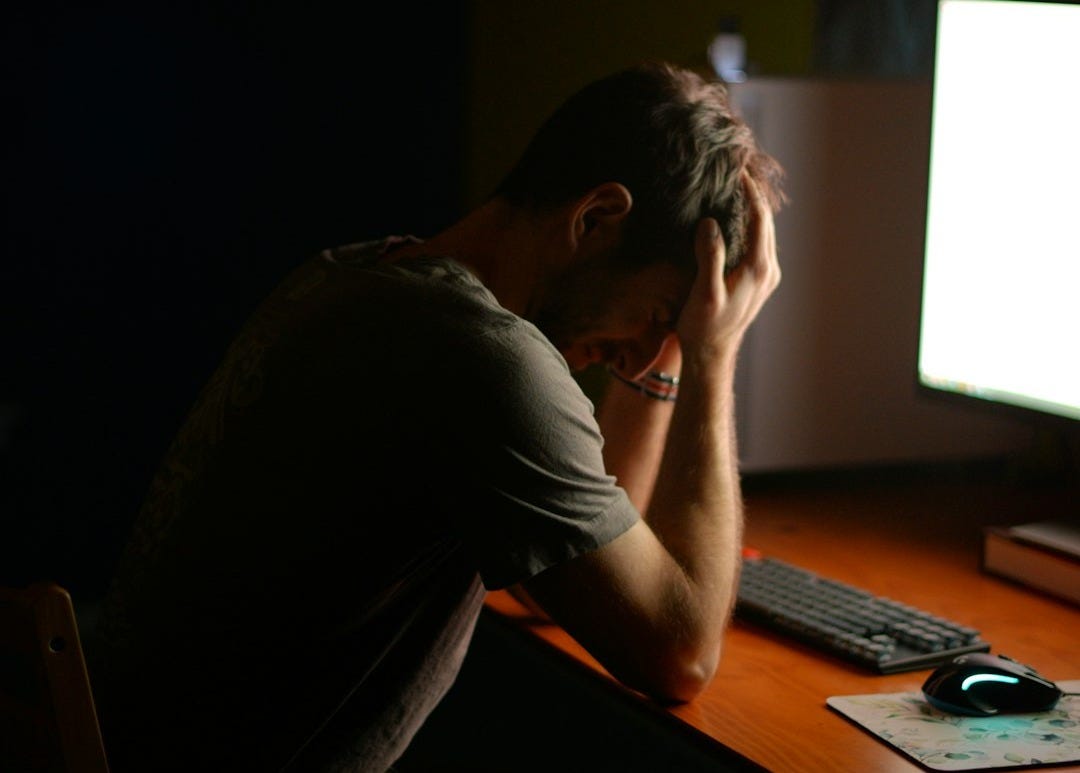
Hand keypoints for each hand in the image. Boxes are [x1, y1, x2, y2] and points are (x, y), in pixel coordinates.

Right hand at [675, 174, 779, 366]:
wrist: (711, 355)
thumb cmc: (704, 326)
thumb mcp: (704, 292)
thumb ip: (710, 256)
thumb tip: (710, 222)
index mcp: (758, 269)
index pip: (759, 218)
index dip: (749, 191)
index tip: (738, 169)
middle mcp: (768, 270)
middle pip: (766, 221)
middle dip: (753, 194)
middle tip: (737, 169)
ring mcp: (766, 275)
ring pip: (764, 231)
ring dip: (752, 208)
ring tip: (736, 187)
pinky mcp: (759, 280)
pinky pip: (759, 243)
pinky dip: (749, 225)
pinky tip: (734, 217)